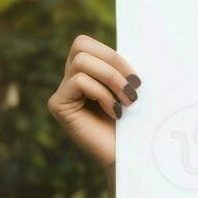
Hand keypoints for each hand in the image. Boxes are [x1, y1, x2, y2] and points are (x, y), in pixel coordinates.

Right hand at [46, 35, 140, 197]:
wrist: (130, 158)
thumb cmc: (136, 125)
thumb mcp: (133, 90)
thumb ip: (124, 69)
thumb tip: (140, 39)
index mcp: (87, 73)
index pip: (86, 43)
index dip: (113, 54)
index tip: (136, 79)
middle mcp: (70, 79)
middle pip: (80, 45)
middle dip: (112, 62)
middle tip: (133, 88)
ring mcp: (62, 92)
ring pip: (81, 62)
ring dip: (111, 79)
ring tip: (128, 102)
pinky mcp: (57, 105)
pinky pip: (78, 81)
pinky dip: (102, 93)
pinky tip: (115, 113)